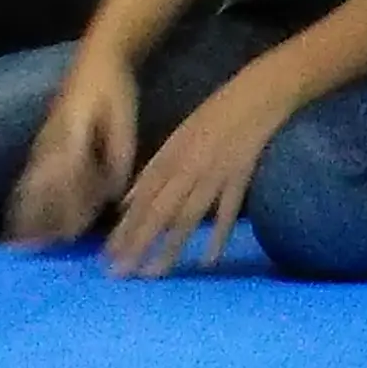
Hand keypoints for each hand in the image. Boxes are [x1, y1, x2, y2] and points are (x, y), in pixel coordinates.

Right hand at [4, 52, 142, 247]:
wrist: (94, 61)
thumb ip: (118, 153)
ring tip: (16, 246)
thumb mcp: (123, 117)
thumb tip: (114, 192)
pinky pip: (28, 178)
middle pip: (38, 186)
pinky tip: (17, 222)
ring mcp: (42, 143)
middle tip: (30, 251)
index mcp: (72, 134)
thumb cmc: (113, 90)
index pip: (65, 177)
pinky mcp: (40, 145)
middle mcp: (50, 142)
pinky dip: (21, 201)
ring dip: (23, 215)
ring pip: (28, 184)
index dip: (67, 207)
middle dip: (35, 219)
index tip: (70, 234)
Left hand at [104, 64, 296, 277]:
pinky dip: (219, 234)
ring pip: (188, 215)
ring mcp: (215, 173)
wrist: (258, 93)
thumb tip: (125, 203)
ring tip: (154, 274)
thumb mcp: (177, 137)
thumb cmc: (216, 114)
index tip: (108, 257)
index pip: (141, 199)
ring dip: (170, 246)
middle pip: (158, 211)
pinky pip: (228, 209)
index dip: (124, 229)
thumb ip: (153, 171)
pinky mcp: (241, 176)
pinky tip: (208, 260)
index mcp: (170, 157)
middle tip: (120, 273)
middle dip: (137, 243)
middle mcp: (187, 168)